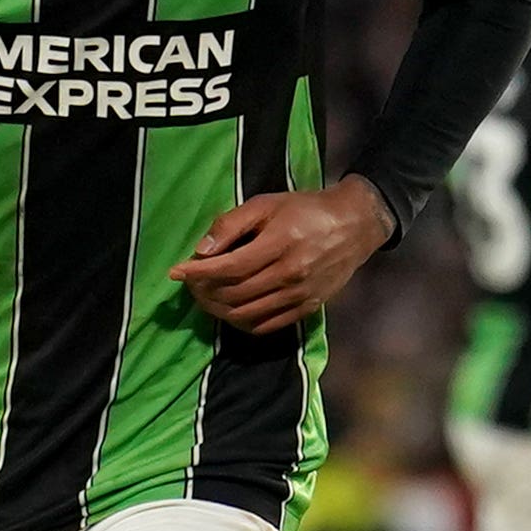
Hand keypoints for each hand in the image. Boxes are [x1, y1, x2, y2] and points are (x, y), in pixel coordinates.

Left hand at [168, 179, 395, 335]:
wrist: (354, 226)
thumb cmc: (305, 209)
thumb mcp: (266, 203)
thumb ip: (232, 224)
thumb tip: (202, 249)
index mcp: (280, 243)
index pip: (229, 267)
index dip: (198, 272)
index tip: (175, 272)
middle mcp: (290, 274)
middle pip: (234, 293)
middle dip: (203, 291)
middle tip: (189, 283)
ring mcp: (300, 296)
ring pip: (246, 314)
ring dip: (217, 309)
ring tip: (204, 297)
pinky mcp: (307, 309)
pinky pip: (266, 326)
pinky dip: (241, 323)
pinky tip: (229, 310)